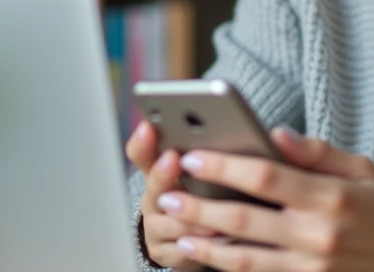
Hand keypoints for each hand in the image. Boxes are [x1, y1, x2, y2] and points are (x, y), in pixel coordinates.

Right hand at [126, 120, 217, 270]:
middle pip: (154, 186)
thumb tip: (231, 121)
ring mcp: (157, 227)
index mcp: (160, 171)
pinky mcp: (167, 253)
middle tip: (172, 158)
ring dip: (195, 216)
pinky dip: (206, 244)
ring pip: (172, 222)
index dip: (143, 141)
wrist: (194, 237)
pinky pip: (185, 250)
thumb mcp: (202, 167)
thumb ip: (207, 146)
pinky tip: (225, 236)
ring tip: (216, 207)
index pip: (142, 152)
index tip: (148, 126)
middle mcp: (154, 198)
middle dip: (164, 172)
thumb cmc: (203, 194)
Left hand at [153, 126, 373, 271]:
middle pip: (243, 220)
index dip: (224, 167)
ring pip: (243, 258)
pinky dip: (228, 267)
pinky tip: (207, 255)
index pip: (265, 176)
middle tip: (165, 194)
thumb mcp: (359, 169)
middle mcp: (318, 234)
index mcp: (329, 196)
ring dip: (203, 244)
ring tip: (175, 230)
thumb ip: (315, 151)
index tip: (193, 157)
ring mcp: (312, 268)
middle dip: (198, 206)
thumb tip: (273, 133)